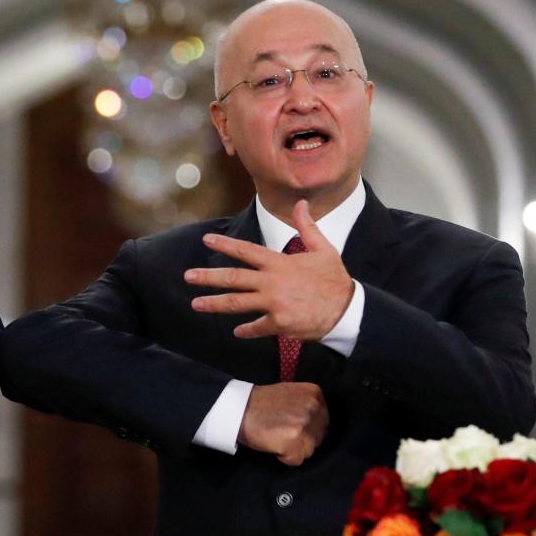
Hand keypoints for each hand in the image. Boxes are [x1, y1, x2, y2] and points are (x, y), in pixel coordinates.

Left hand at [184, 200, 353, 339]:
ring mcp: (273, 304)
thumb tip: (301, 203)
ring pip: (236, 303)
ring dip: (214, 304)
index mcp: (279, 263)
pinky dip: (245, 330)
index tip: (207, 240)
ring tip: (196, 304)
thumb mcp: (323, 249)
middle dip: (208, 277)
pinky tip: (237, 331)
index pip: (246, 251)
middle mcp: (272, 282)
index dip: (225, 245)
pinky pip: (255, 327)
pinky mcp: (278, 324)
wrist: (348, 310)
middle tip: (188, 276)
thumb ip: (307, 227)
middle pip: (233, 278)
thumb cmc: (334, 279)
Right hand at [239, 382, 328, 465]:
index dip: (308, 426)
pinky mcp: (296, 443)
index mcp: (314, 394)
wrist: (238, 409)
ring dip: (294, 448)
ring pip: (309, 449)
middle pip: (319, 436)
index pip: (323, 420)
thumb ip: (306, 404)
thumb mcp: (290, 393)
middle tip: (283, 432)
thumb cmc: (260, 403)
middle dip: (303, 438)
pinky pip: (297, 459)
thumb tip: (315, 423)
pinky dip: (285, 457)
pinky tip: (273, 444)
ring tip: (277, 437)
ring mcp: (306, 426)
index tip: (292, 426)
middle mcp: (314, 408)